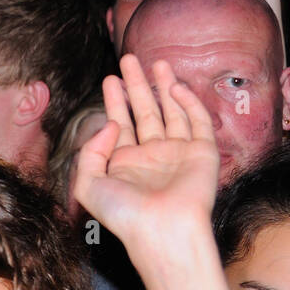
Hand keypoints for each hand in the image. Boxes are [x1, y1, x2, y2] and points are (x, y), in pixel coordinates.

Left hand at [74, 55, 218, 248]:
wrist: (162, 230)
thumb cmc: (123, 213)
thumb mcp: (87, 184)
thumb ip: (89, 152)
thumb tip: (110, 124)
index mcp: (125, 163)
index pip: (120, 123)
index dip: (115, 100)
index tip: (110, 79)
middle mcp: (151, 156)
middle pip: (145, 111)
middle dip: (137, 85)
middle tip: (129, 59)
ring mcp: (177, 153)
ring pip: (171, 112)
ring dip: (163, 87)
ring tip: (155, 63)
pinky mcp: (203, 153)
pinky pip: (197, 122)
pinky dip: (188, 103)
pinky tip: (173, 87)